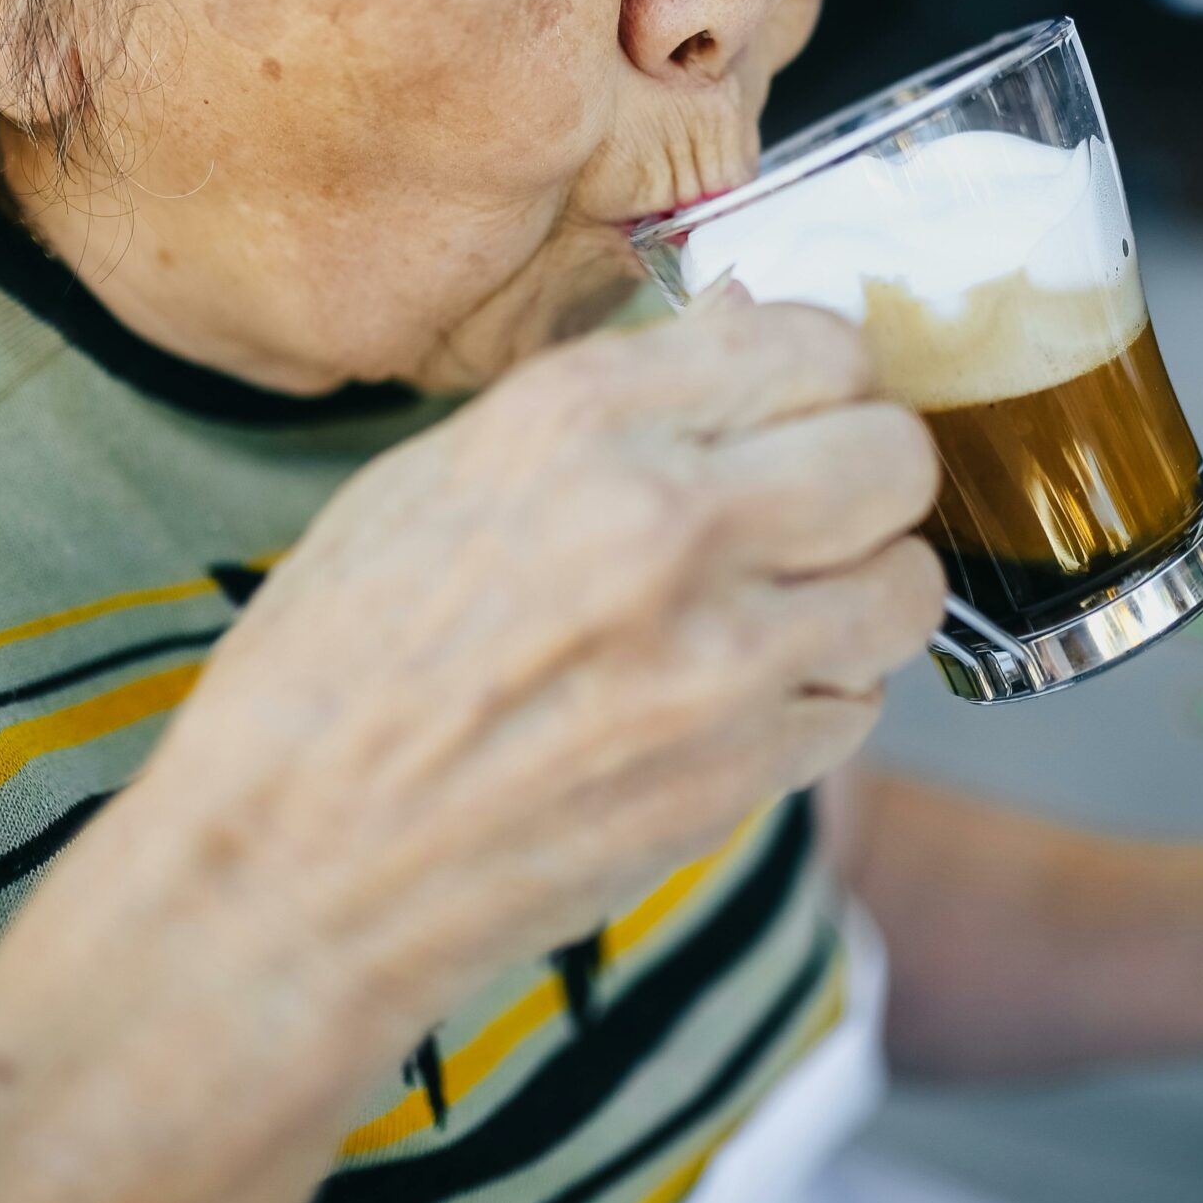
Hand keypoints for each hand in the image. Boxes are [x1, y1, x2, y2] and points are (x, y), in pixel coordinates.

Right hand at [143, 293, 942, 1060]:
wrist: (293, 873)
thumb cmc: (334, 667)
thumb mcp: (434, 476)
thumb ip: (608, 398)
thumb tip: (740, 328)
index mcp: (577, 421)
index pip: (813, 341)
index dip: (815, 371)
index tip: (791, 400)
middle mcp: (667, 519)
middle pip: (894, 452)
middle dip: (864, 467)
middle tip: (808, 496)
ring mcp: (719, 657)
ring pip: (909, 581)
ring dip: (863, 583)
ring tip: (788, 598)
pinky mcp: (743, 776)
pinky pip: (860, 701)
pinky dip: (822, 691)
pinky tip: (739, 693)